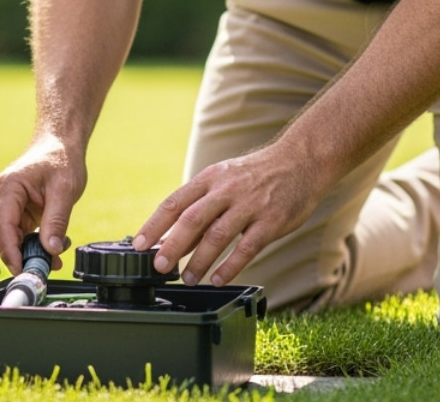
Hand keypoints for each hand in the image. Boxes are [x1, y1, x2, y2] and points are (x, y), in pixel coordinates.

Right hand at [0, 132, 84, 271]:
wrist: (59, 146)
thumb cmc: (60, 160)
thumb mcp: (64, 190)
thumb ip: (56, 221)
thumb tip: (51, 250)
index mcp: (7, 188)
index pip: (2, 227)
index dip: (11, 253)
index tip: (24, 270)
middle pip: (4, 237)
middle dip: (24, 256)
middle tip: (48, 268)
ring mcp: (4, 205)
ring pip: (12, 239)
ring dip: (32, 251)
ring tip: (57, 253)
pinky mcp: (13, 212)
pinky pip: (19, 235)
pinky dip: (34, 244)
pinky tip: (53, 244)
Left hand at [131, 141, 325, 287]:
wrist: (300, 161)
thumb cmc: (255, 175)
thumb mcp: (224, 179)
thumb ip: (201, 206)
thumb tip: (172, 237)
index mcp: (210, 179)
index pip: (175, 202)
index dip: (155, 225)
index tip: (138, 245)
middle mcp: (226, 190)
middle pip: (192, 219)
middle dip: (173, 245)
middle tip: (159, 266)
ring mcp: (249, 205)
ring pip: (218, 235)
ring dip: (200, 260)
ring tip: (188, 279)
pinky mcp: (271, 221)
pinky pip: (247, 247)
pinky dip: (231, 265)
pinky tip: (218, 279)